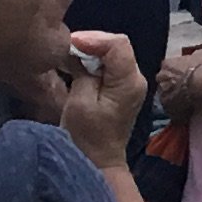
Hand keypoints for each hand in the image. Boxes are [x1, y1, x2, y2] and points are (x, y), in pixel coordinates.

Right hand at [54, 31, 147, 168]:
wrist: (97, 162)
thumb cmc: (86, 137)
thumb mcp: (80, 102)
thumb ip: (84, 72)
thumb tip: (79, 51)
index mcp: (129, 82)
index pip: (118, 44)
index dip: (94, 38)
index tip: (70, 42)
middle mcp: (135, 79)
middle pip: (117, 46)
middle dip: (91, 43)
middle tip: (66, 47)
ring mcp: (130, 83)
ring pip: (113, 54)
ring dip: (90, 51)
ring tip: (68, 54)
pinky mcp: (121, 88)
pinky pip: (109, 66)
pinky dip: (92, 62)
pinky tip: (75, 64)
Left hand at [156, 44, 201, 117]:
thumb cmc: (201, 67)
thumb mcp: (200, 54)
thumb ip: (194, 55)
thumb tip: (197, 55)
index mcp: (167, 64)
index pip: (167, 67)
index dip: (174, 71)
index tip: (182, 74)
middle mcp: (160, 78)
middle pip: (163, 81)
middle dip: (170, 84)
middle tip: (182, 87)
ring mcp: (162, 94)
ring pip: (166, 96)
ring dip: (173, 97)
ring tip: (185, 100)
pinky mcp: (167, 108)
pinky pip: (171, 109)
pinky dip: (177, 110)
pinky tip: (186, 110)